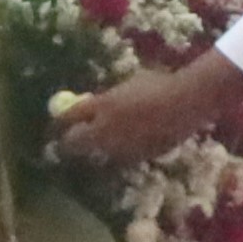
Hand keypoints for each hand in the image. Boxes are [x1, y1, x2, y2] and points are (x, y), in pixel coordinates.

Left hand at [55, 48, 242, 168]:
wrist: (188, 101)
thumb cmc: (159, 84)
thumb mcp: (128, 85)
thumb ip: (108, 98)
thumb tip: (90, 105)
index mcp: (103, 106)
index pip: (69, 117)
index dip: (59, 123)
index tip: (55, 126)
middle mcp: (106, 129)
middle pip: (75, 143)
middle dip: (69, 143)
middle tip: (70, 141)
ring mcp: (121, 146)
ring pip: (98, 152)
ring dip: (97, 148)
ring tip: (105, 140)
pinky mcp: (137, 157)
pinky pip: (120, 156)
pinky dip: (120, 151)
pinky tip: (133, 140)